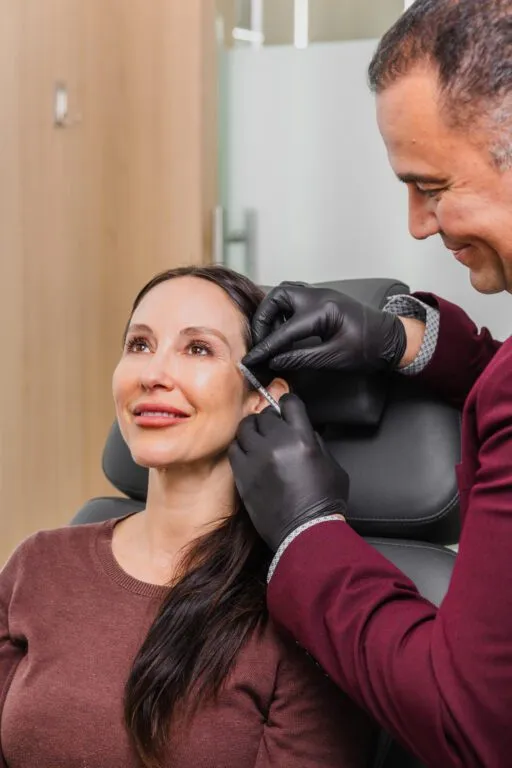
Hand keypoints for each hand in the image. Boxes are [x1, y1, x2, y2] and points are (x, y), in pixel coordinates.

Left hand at [228, 394, 348, 551]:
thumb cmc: (323, 503)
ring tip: (258, 439)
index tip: (286, 407)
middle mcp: (277, 443)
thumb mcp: (332, 465)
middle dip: (271, 419)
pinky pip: (234, 448)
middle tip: (274, 430)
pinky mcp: (242, 473)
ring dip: (253, 430)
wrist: (304, 532)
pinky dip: (241, 447)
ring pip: (246, 427)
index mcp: (303, 438)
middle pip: (265, 414)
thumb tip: (303, 430)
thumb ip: (316, 442)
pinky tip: (249, 454)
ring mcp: (257, 458)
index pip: (289, 402)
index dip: (287, 403)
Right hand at [242, 282, 406, 372]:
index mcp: (322, 310)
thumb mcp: (333, 358)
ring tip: (271, 337)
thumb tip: (274, 361)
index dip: (264, 347)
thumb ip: (300, 358)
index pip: (283, 330)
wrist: (392, 339)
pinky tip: (284, 330)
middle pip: (277, 297)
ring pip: (284, 293)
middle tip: (261, 342)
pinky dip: (283, 311)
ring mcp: (320, 294)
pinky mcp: (323, 299)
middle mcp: (318, 296)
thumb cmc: (369, 348)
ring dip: (272, 313)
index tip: (250, 359)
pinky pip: (295, 298)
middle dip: (263, 318)